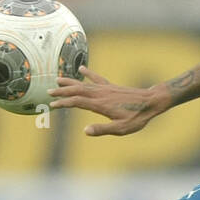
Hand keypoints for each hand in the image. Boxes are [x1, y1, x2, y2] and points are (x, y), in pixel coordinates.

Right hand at [48, 66, 166, 136]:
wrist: (151, 102)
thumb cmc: (137, 117)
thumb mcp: (121, 129)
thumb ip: (102, 129)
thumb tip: (85, 131)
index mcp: (100, 104)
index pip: (77, 102)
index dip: (63, 103)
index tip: (52, 104)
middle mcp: (101, 94)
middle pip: (77, 90)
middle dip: (62, 91)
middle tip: (48, 92)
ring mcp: (106, 88)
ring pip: (84, 83)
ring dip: (70, 82)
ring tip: (58, 80)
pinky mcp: (111, 86)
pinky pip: (97, 78)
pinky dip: (88, 73)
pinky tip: (82, 69)